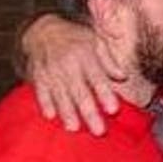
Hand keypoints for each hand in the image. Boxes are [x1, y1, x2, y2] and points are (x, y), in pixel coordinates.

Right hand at [22, 13, 125, 134]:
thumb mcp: (96, 42)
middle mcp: (68, 65)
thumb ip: (109, 61)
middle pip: (80, 92)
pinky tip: (50, 116)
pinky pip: (41, 91)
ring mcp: (52, 72)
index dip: (105, 95)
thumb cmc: (76, 40)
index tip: (113, 110)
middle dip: (89, 113)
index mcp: (86, 56)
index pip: (98, 79)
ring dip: (67, 113)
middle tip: (99, 131)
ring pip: (61, 95)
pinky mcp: (39, 77)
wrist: (43, 31)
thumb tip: (123, 77)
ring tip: (74, 128)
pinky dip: (45, 103)